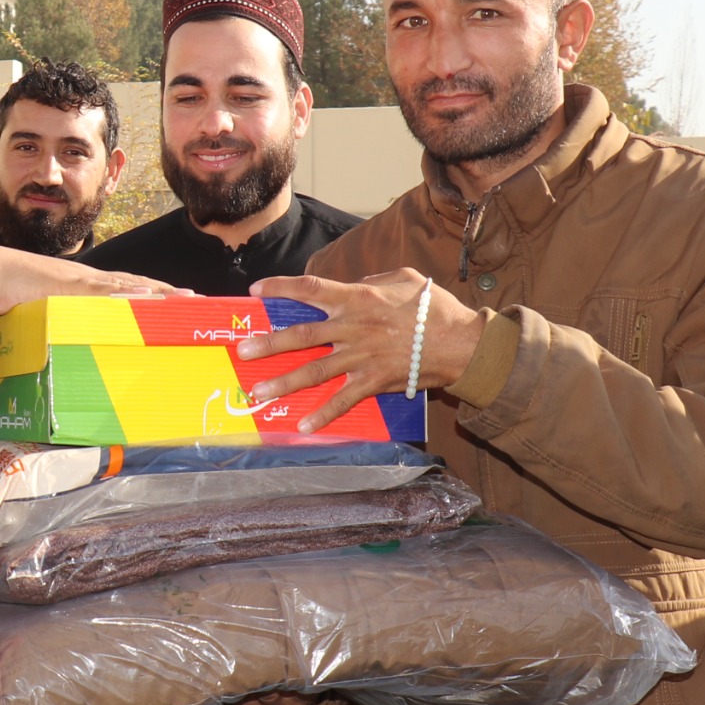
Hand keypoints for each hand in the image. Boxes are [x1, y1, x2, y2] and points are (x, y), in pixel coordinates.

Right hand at [0, 242, 179, 316]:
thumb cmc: (5, 295)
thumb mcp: (37, 315)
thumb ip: (52, 329)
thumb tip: (60, 351)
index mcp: (81, 286)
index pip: (124, 289)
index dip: (151, 294)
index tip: (175, 301)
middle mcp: (87, 280)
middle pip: (136, 285)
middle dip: (166, 293)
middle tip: (196, 300)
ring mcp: (81, 282)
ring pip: (129, 286)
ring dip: (158, 293)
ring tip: (185, 299)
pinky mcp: (71, 287)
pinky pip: (106, 293)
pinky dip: (129, 296)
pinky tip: (149, 301)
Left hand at [235, 271, 490, 433]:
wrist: (462, 343)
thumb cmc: (434, 308)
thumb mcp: (403, 279)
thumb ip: (372, 280)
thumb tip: (353, 285)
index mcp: (357, 297)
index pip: (311, 288)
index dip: (281, 287)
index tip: (256, 290)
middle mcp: (352, 327)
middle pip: (302, 335)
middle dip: (269, 343)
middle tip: (242, 351)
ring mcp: (361, 357)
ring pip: (314, 371)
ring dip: (284, 383)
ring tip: (257, 393)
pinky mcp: (373, 382)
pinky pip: (343, 400)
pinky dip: (323, 415)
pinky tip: (303, 425)